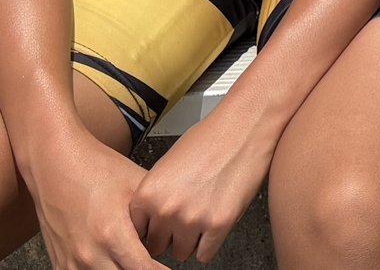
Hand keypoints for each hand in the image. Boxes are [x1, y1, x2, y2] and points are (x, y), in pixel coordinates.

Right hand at [24, 130, 155, 269]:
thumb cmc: (96, 169)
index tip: (169, 268)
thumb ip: (155, 215)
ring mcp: (71, 261)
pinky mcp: (59, 262)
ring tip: (131, 260)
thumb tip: (172, 233)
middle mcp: (89, 253)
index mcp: (112, 234)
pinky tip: (111, 262)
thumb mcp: (137, 185)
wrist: (55, 162)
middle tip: (151, 264)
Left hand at [129, 109, 273, 262]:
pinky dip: (209, 243)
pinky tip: (213, 223)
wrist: (243, 125)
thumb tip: (151, 222)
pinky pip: (205, 254)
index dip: (149, 229)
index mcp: (148, 194)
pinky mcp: (219, 223)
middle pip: (157, 246)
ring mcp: (192, 218)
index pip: (136, 233)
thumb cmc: (209, 138)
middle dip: (169, 236)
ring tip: (201, 218)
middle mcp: (166, 209)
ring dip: (190, 240)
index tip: (157, 227)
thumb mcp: (166, 165)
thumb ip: (155, 196)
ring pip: (181, 252)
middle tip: (182, 220)